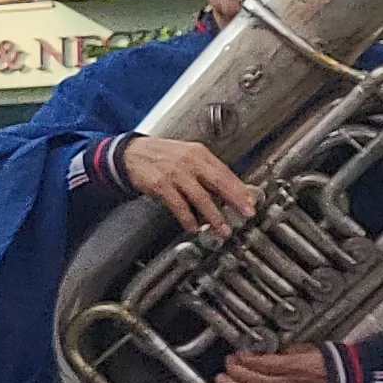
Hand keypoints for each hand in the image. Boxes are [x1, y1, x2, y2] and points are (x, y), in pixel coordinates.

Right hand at [117, 136, 257, 234]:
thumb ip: (207, 171)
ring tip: (222, 229)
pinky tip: (193, 227)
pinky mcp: (160, 184)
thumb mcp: (188, 156)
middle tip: (246, 214)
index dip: (239, 189)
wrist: (132, 153)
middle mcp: (189, 162)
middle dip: (234, 200)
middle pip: (217, 182)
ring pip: (200, 196)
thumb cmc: (162, 156)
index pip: (225, 172)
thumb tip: (229, 189)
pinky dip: (187, 217)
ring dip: (213, 215)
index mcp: (200, 154)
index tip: (250, 202)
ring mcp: (175, 173)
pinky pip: (178, 204)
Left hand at [214, 345, 331, 382]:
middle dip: (236, 374)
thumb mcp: (309, 348)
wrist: (351, 381)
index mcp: (292, 366)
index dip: (245, 360)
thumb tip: (270, 352)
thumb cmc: (333, 362)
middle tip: (225, 368)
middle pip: (254, 380)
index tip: (236, 355)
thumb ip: (287, 351)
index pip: (260, 364)